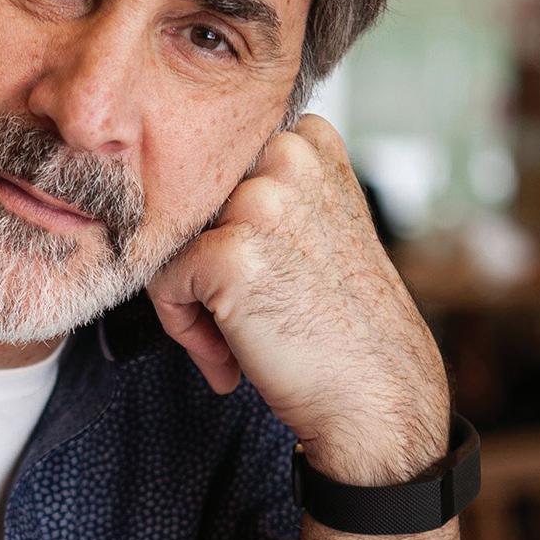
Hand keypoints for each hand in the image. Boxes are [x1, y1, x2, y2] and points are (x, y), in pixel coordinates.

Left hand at [146, 115, 448, 483]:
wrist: (377, 398)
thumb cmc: (342, 325)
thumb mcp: (316, 226)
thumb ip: (263, 194)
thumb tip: (170, 197)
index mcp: (309, 141)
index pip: (213, 168)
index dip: (220, 228)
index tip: (252, 277)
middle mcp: (287, 155)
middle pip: (187, 201)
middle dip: (200, 261)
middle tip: (241, 315)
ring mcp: (260, 201)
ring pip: (170, 239)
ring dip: (190, 297)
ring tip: (237, 338)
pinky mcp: (230, 250)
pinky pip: (162, 282)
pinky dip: (182, 327)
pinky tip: (230, 358)